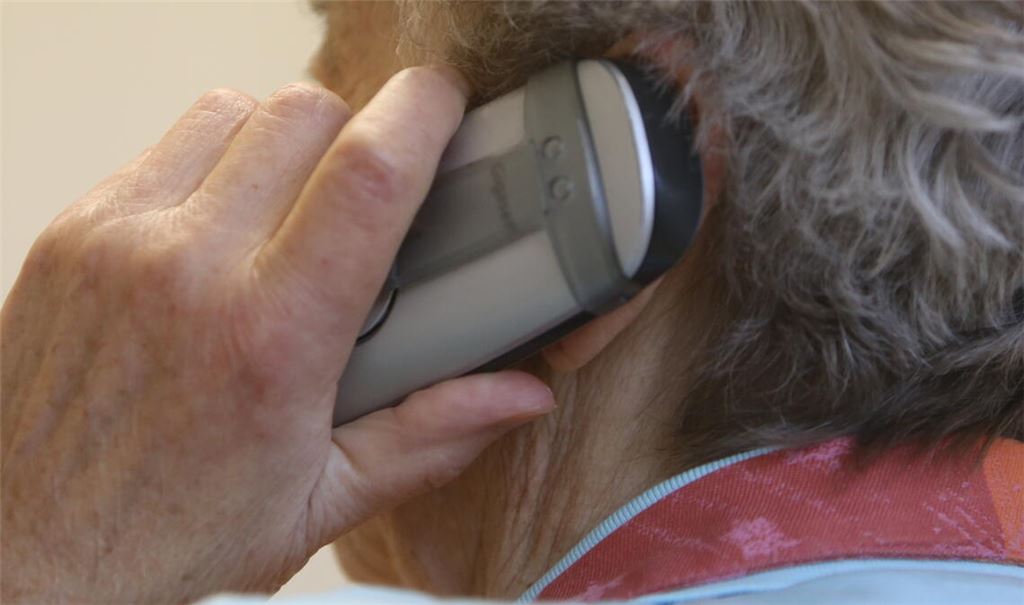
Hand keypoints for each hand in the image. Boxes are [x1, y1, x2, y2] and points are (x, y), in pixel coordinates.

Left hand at [1, 67, 554, 603]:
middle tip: (373, 194)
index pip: (366, 176)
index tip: (447, 106)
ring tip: (298, 207)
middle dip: (359, 132)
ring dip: (285, 140)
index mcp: (272, 340)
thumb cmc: (166, 544)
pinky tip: (226, 226)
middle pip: (304, 115)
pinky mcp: (74, 231)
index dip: (423, 114)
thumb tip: (517, 397)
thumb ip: (430, 437)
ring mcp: (119, 241)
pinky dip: (216, 159)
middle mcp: (189, 271)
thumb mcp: (318, 504)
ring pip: (234, 111)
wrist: (30, 558)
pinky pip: (167, 145)